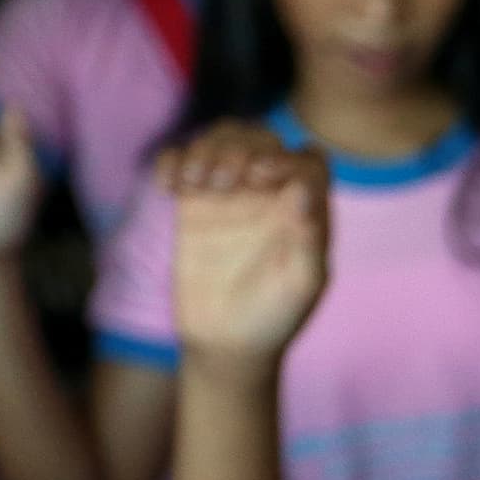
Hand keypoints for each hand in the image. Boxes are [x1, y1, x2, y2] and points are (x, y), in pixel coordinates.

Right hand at [159, 125, 329, 371]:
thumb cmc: (274, 316)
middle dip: (239, 147)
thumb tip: (304, 188)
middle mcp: (271, 194)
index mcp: (305, 210)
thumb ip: (309, 239)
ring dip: (205, 149)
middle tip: (224, 181)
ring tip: (196, 186)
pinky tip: (170, 189)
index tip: (260, 177)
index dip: (286, 157)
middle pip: (259, 138)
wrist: (226, 341)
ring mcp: (230, 194)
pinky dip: (172, 161)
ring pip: (220, 140)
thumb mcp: (301, 285)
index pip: (307, 161)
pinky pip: (180, 159)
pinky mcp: (194, 202)